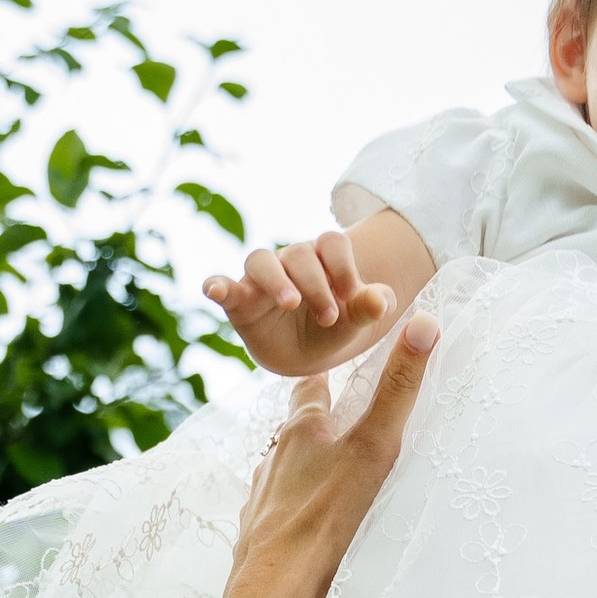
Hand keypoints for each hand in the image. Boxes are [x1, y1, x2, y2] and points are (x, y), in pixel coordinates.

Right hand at [203, 229, 396, 378]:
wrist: (306, 355)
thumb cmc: (332, 329)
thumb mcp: (354, 322)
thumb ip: (369, 308)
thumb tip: (383, 299)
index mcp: (323, 258)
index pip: (332, 243)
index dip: (342, 264)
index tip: (351, 294)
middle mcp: (291, 260)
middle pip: (300, 254)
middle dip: (316, 285)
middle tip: (329, 319)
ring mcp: (262, 278)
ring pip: (261, 260)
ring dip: (276, 280)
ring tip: (290, 303)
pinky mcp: (239, 300)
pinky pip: (224, 286)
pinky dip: (217, 285)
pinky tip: (213, 289)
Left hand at [225, 313, 439, 597]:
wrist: (275, 585)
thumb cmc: (326, 514)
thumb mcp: (373, 446)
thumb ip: (398, 389)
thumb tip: (425, 323)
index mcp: (301, 429)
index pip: (312, 386)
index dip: (325, 374)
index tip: (335, 365)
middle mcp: (275, 456)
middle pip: (296, 431)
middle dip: (317, 426)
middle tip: (339, 425)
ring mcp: (263, 495)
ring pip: (285, 471)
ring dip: (304, 469)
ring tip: (328, 478)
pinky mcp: (259, 531)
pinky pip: (278, 511)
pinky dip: (294, 510)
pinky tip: (307, 525)